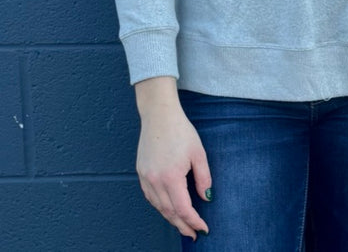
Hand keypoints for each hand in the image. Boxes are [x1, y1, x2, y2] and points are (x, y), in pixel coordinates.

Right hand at [136, 84, 211, 239]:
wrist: (159, 114)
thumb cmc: (180, 130)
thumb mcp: (198, 153)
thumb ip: (203, 178)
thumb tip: (206, 198)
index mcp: (171, 177)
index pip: (183, 209)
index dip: (194, 222)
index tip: (203, 229)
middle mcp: (155, 180)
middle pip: (169, 212)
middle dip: (182, 226)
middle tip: (192, 234)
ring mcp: (146, 177)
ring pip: (158, 207)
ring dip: (170, 218)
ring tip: (182, 224)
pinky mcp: (141, 172)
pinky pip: (150, 197)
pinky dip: (160, 206)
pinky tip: (168, 207)